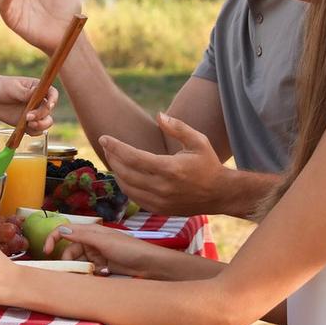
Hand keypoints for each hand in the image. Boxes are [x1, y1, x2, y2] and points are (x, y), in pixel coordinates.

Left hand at [0, 73, 57, 133]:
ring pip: (45, 122)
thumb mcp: (13, 88)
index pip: (52, 94)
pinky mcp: (26, 123)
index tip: (49, 106)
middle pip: (49, 111)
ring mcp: (33, 113)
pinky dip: (33, 132)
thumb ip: (25, 93)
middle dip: (42, 116)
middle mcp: (38, 101)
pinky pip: (35, 130)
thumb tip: (37, 94)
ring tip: (28, 124)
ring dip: (40, 126)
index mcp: (38, 89)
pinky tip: (25, 129)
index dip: (53, 100)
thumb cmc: (1, 86)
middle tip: (28, 117)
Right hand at [43, 222, 160, 276]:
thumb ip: (82, 236)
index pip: (65, 231)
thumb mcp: (104, 242)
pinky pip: (88, 270)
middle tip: (72, 271)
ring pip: (78, 261)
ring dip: (80, 269)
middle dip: (68, 260)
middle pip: (69, 250)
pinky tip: (99, 276)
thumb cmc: (130, 250)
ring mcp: (97, 254)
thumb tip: (61, 230)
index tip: (46, 252)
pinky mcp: (103, 266)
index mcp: (90, 231)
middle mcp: (91, 241)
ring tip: (90, 274)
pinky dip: (89, 274)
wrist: (152, 266)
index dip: (53, 239)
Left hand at [98, 113, 225, 215]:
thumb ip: (178, 127)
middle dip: (112, 157)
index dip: (115, 147)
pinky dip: (125, 186)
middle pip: (125, 172)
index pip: (133, 157)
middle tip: (106, 146)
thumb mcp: (198, 141)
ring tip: (113, 158)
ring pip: (126, 187)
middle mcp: (163, 187)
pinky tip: (124, 175)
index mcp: (170, 168)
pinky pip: (134, 198)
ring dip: (116, 172)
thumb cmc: (209, 164)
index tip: (103, 138)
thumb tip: (158, 115)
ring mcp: (160, 201)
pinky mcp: (160, 210)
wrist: (221, 194)